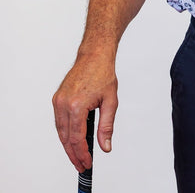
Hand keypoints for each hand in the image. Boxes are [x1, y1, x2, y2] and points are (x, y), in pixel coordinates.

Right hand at [52, 56, 117, 172]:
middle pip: (66, 138)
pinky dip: (65, 133)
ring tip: (77, 156)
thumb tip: (105, 146)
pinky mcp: (57, 98)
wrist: (94, 55)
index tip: (87, 163)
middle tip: (81, 165)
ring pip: (60, 131)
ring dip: (68, 146)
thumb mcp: (110, 101)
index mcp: (77, 105)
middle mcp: (64, 104)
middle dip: (73, 154)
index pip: (77, 139)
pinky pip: (59, 121)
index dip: (82, 154)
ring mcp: (58, 101)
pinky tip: (72, 139)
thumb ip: (107, 127)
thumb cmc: (103, 73)